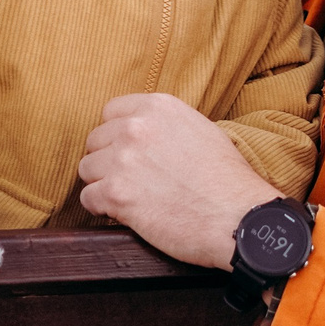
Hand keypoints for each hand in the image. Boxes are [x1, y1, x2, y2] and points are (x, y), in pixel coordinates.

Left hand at [78, 93, 276, 268]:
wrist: (237, 218)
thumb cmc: (227, 181)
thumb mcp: (200, 130)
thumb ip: (165, 125)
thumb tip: (144, 132)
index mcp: (157, 107)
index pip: (111, 111)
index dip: (116, 135)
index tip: (127, 152)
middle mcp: (136, 127)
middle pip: (96, 140)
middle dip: (107, 160)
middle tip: (128, 180)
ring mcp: (123, 159)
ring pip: (87, 169)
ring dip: (102, 184)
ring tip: (127, 198)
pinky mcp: (116, 194)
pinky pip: (88, 199)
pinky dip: (101, 209)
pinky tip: (122, 214)